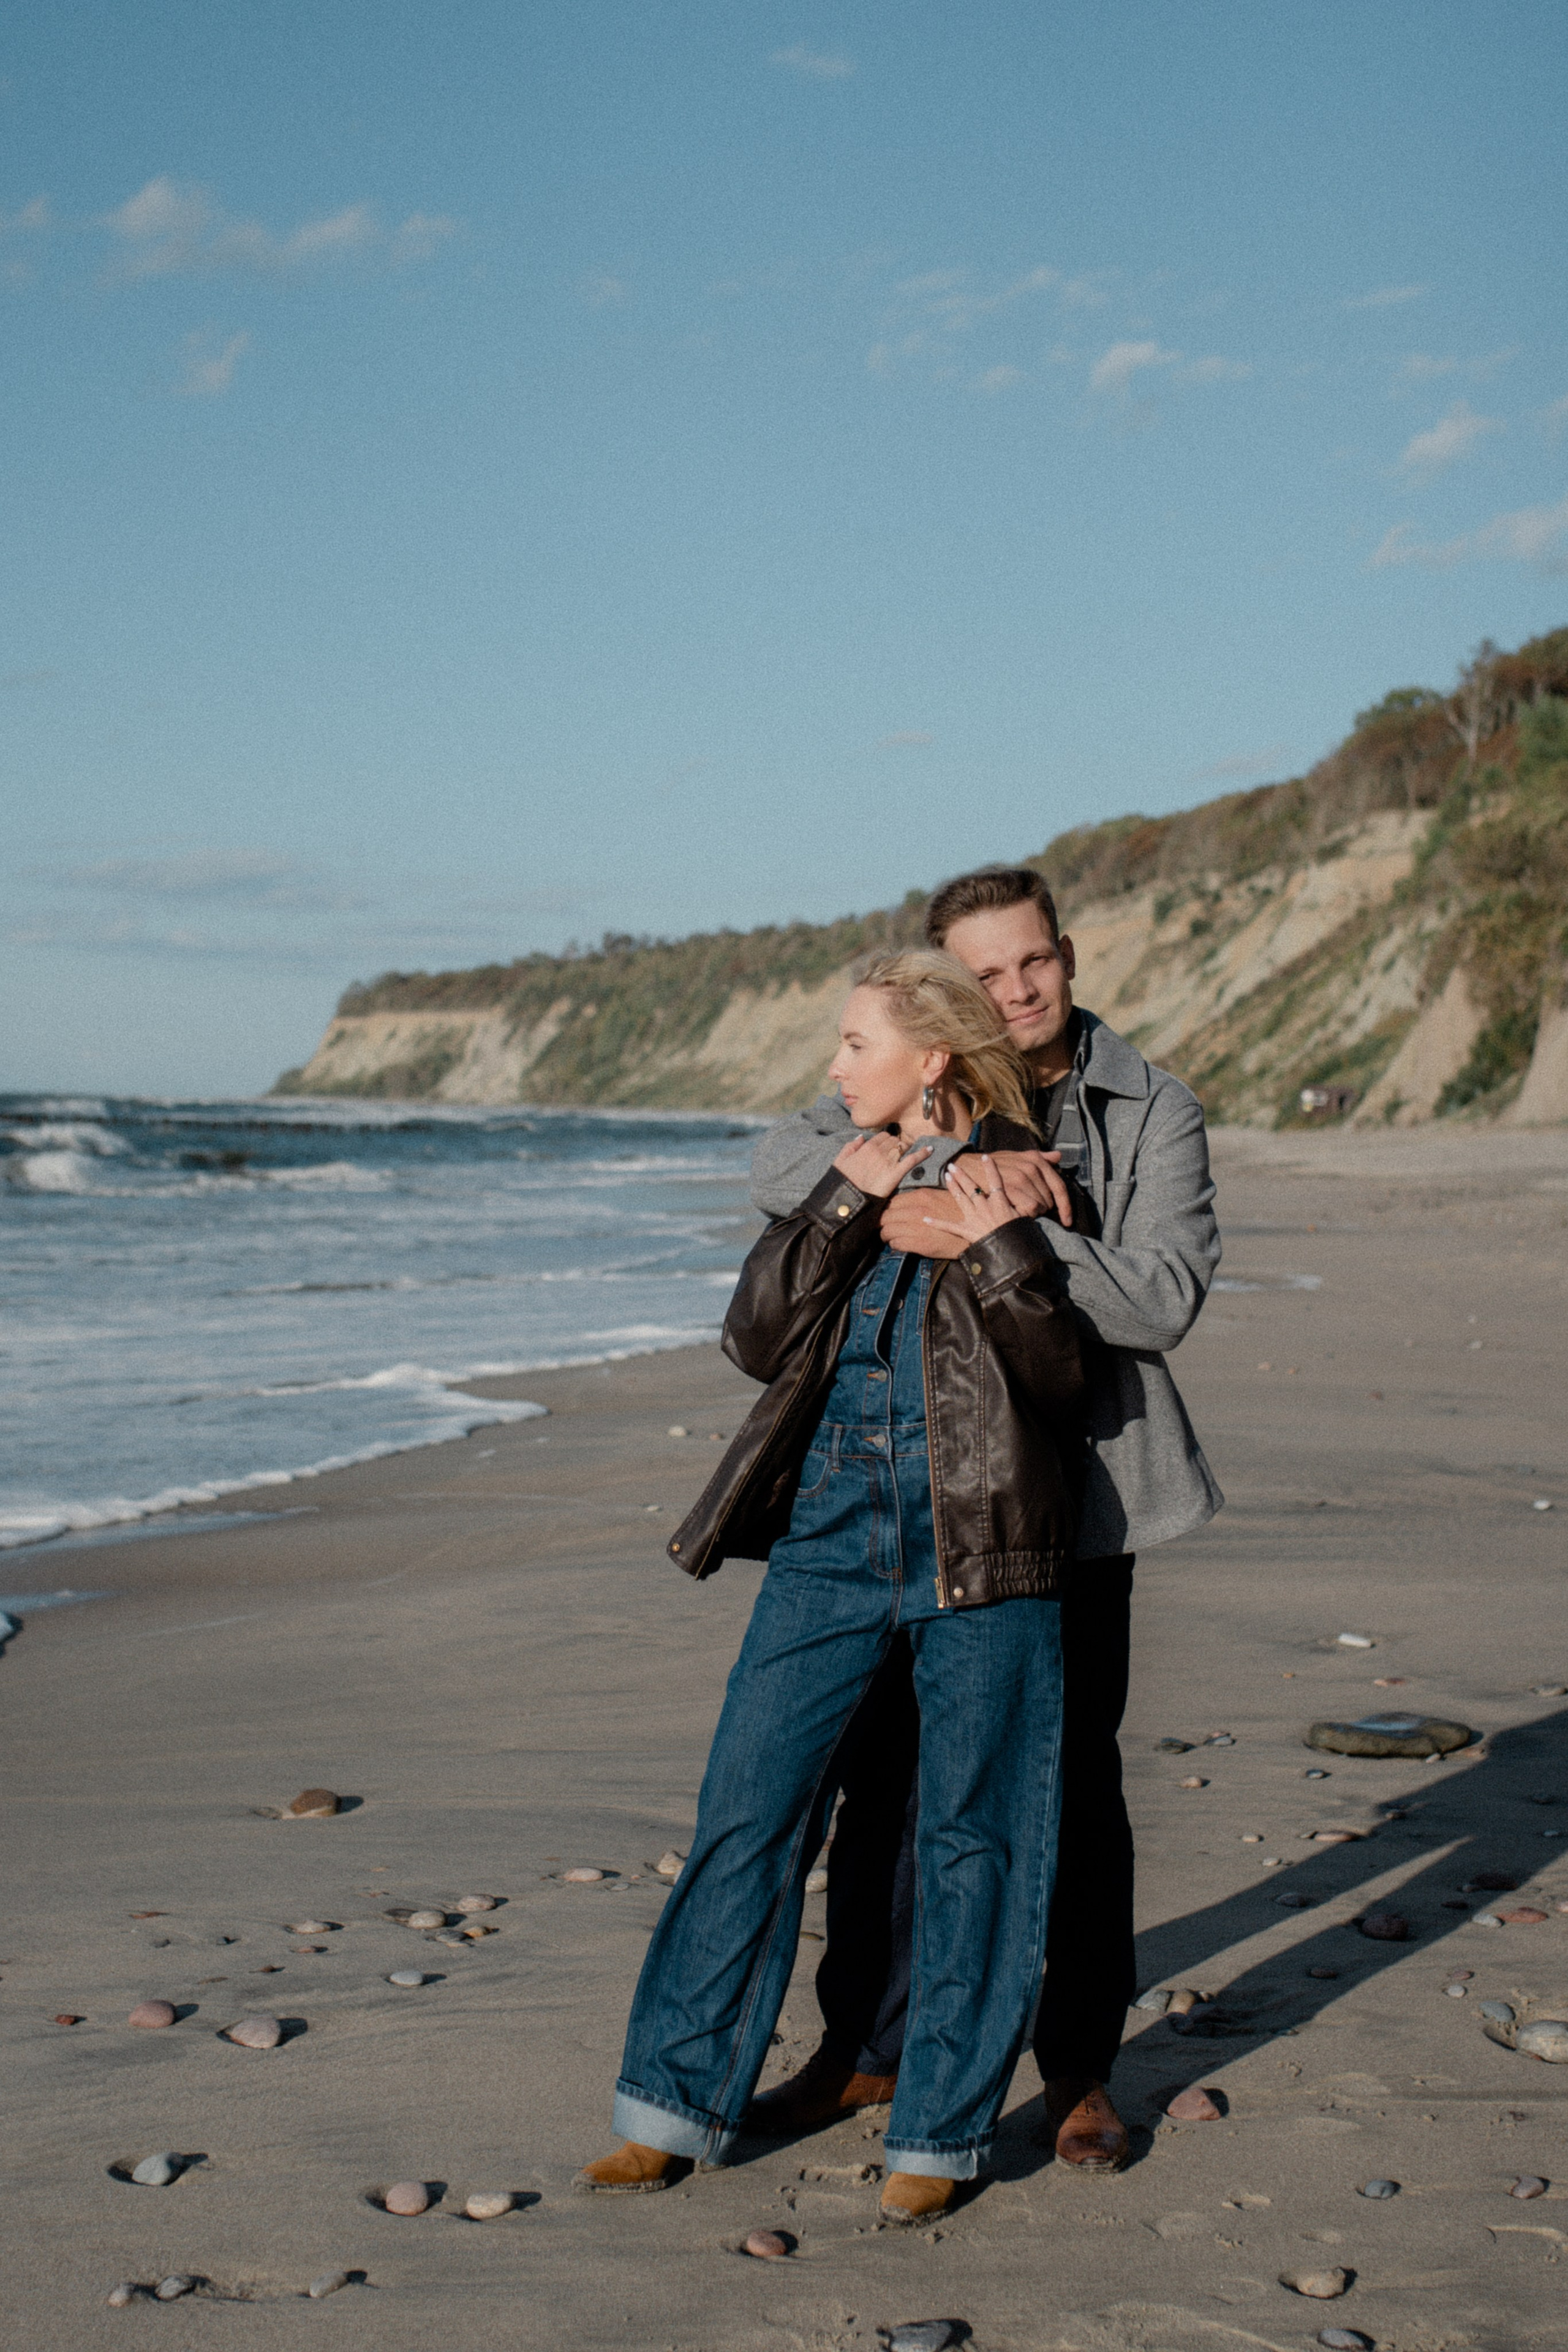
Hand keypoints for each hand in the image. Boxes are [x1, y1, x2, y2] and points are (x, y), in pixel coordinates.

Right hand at [832, 1130, 931, 1201]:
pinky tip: (930, 1150)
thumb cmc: (842, 1182)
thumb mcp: (839, 1161)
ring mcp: (888, 1161)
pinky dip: (923, 1153)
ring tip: (907, 1154)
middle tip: (897, 1153)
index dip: (886, 1141)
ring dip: (905, 1149)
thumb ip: (850, 1147)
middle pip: (894, 1140)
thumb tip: (861, 1137)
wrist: (848, 1199)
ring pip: (902, 1146)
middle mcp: (878, 1151)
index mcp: (866, 1147)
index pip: (882, 1136)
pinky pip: (912, 1159)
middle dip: (896, 1145)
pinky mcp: (896, 1173)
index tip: (887, 1147)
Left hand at [878, 1191, 968, 1258]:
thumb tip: (903, 1203)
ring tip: (891, 1237)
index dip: (887, 1210)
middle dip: (882, 1223)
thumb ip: (920, 1199)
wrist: (976, 1233)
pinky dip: (895, 1245)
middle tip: (885, 1227)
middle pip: (885, 1216)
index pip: (891, 1201)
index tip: (888, 1215)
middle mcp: (915, 1209)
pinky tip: (901, 1244)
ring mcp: (916, 1227)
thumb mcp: (939, 1198)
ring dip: (886, 1235)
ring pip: (887, 1231)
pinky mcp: (919, 1243)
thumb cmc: (959, 1215)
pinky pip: (896, 1244)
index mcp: (921, 1196)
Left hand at [939, 1154, 1032, 1243]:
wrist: (1010, 1251)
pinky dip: (937, 1223)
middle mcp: (984, 1206)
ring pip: (961, 1198)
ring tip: (946, 1176)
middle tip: (953, 1165)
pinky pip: (949, 1226)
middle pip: (972, 1186)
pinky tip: (925, 1218)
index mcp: (1000, 1202)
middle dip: (962, 1174)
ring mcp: (974, 1217)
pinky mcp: (966, 1230)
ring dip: (952, 1186)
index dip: (990, 1168)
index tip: (984, 1157)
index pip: (995, 1180)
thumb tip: (1032, 1203)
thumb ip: (1022, 1208)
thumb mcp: (1024, 1219)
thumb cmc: (1019, 1235)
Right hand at [953, 1148, 1073, 1227]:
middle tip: (1028, 1209)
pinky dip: (1025, 1214)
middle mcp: (1031, 1167)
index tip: (1068, 1220)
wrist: (969, 1167)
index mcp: (1036, 1160)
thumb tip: (1058, 1156)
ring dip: (1033, 1213)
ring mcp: (1021, 1178)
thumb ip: (1040, 1157)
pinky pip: (1029, 1209)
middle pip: (1050, 1200)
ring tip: (1019, 1208)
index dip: (1066, 1206)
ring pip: (1040, 1206)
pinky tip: (1015, 1211)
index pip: (1060, 1187)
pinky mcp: (1011, 1189)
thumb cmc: (995, 1165)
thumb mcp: (1018, 1156)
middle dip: (1043, 1209)